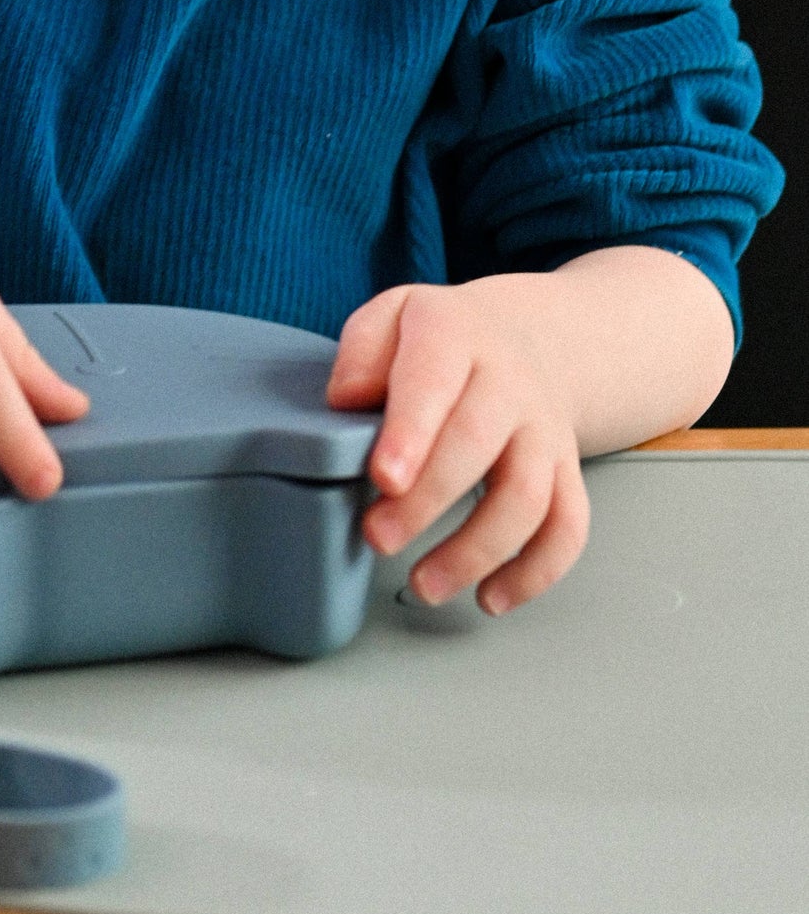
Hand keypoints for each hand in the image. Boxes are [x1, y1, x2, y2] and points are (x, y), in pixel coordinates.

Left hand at [326, 276, 590, 616]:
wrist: (521, 337)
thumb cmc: (439, 339)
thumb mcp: (392, 316)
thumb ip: (362, 350)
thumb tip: (346, 398)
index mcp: (455, 336)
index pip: (435, 381)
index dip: (411, 432)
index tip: (383, 478)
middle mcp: (509, 383)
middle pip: (478, 443)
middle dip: (427, 500)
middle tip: (379, 537)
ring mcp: (543, 430)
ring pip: (528, 495)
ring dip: (477, 549)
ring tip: (424, 583)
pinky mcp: (566, 470)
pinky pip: (568, 525)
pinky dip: (536, 570)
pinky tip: (491, 597)